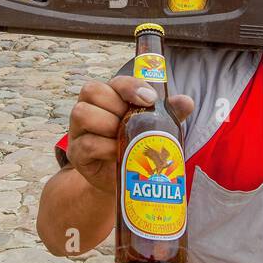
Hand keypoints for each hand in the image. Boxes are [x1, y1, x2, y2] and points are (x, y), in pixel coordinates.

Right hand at [66, 76, 194, 196]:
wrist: (125, 181)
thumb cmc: (138, 148)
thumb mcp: (156, 130)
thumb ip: (169, 114)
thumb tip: (186, 102)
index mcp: (110, 97)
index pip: (115, 81)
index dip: (131, 86)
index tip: (150, 99)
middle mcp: (90, 108)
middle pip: (92, 90)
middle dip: (116, 104)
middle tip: (134, 121)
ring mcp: (79, 130)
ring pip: (83, 113)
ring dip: (108, 123)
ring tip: (124, 137)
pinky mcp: (76, 153)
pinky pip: (86, 143)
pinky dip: (105, 147)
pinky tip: (118, 152)